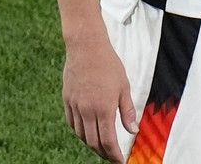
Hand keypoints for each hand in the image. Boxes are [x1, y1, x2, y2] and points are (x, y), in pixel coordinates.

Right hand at [62, 34, 138, 162]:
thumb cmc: (108, 65)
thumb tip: (133, 131)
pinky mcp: (67, 100)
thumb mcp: (124, 87)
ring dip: (91, 145)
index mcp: (103, 108)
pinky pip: (72, 124)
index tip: (120, 160)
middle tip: (112, 156)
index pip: (108, 141)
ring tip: (101, 147)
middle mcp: (87, 111)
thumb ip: (127, 111)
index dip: (114, 155)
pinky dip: (80, 133)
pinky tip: (87, 133)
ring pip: (81, 135)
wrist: (86, 47)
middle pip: (93, 142)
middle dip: (103, 153)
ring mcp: (75, 106)